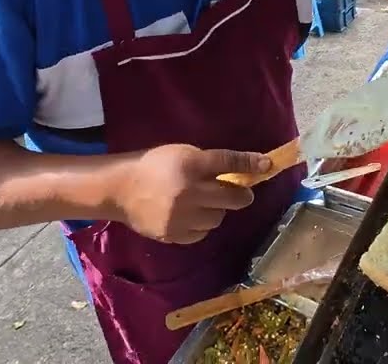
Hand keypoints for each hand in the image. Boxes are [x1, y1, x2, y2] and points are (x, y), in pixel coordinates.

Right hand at [115, 144, 270, 244]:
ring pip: (218, 218)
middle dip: (240, 196)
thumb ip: (209, 163)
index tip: (268, 165)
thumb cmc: (154, 165)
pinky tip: (190, 216)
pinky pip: (202, 233)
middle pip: (231, 197)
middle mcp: (189, 192)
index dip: (250, 163)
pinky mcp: (173, 235)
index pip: (228, 163)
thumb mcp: (182, 153)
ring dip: (217, 211)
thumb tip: (242, 171)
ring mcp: (181, 216)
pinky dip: (202, 225)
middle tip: (241, 194)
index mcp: (190, 165)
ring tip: (205, 204)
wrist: (120, 189)